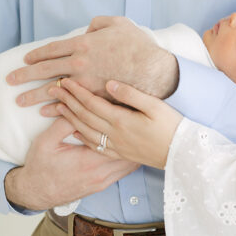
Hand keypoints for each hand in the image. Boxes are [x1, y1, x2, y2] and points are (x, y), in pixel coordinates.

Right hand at [3, 116, 139, 211]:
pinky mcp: (102, 185)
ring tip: (138, 132)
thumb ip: (63, 123)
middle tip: (139, 120)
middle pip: (130, 154)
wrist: (35, 193)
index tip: (129, 112)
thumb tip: (78, 105)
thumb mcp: (46, 141)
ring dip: (134, 149)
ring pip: (130, 165)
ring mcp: (103, 181)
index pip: (116, 141)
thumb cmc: (40, 166)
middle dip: (134, 136)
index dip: (124, 125)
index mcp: (88, 161)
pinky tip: (130, 147)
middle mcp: (100, 174)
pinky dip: (128, 159)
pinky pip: (124, 172)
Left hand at [6, 16, 179, 107]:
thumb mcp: (118, 23)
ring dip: (33, 95)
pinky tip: (44, 112)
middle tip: (10, 80)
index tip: (26, 59)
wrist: (153, 69)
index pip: (52, 49)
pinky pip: (70, 103)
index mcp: (83, 43)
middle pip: (45, 69)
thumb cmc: (138, 45)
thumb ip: (99, 23)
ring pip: (53, 89)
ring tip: (19, 101)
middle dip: (25, 75)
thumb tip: (88, 29)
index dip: (37, 54)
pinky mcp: (94, 97)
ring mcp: (85, 81)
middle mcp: (79, 62)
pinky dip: (55, 108)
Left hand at [50, 78, 181, 169]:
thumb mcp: (155, 105)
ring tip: (59, 106)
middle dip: (68, 101)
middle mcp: (114, 134)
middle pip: (84, 116)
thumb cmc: (172, 126)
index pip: (92, 103)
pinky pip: (94, 145)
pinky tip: (75, 131)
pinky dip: (81, 136)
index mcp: (121, 120)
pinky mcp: (119, 154)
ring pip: (85, 131)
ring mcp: (116, 146)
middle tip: (54, 89)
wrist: (180, 154)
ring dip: (70, 117)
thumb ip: (131, 94)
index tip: (64, 81)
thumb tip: (110, 83)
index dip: (76, 91)